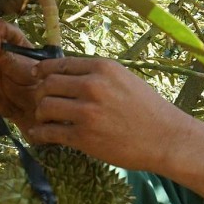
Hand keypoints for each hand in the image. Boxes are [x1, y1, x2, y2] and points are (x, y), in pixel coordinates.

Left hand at [28, 56, 186, 170]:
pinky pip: (50, 132)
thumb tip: (68, 75)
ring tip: (44, 120)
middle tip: (41, 103)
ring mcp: (87, 112)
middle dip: (40, 93)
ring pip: (44, 106)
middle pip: (47, 84)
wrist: (166, 138)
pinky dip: (39, 134)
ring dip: (39, 114)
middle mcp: (92, 86)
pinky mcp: (84, 137)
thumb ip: (98, 75)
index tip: (36, 76)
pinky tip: (39, 136)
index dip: (43, 71)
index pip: (60, 64)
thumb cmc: (148, 109)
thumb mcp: (125, 79)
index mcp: (103, 68)